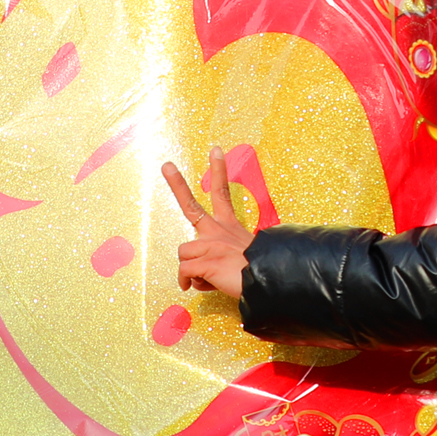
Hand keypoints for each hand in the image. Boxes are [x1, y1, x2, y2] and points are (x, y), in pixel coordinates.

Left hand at [162, 155, 254, 302]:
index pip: (222, 193)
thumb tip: (207, 272)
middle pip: (191, 205)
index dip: (219, 170)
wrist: (270, 281)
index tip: (216, 150)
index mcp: (229, 226)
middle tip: (166, 165)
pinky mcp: (205, 261)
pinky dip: (188, 283)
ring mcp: (210, 244)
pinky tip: (200, 285)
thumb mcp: (246, 257)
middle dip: (177, 184)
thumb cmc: (261, 272)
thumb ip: (224, 258)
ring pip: (183, 254)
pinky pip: (185, 272)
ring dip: (191, 271)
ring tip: (208, 279)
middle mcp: (217, 231)